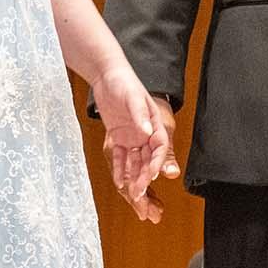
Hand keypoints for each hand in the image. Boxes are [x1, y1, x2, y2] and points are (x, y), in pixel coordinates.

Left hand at [93, 71, 180, 222]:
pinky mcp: (119, 137)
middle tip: (140, 191)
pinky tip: (119, 182)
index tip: (153, 174)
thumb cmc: (124, 82)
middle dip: (146, 175)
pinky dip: (120, 169)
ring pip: (136, 161)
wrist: (106, 75)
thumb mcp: (133, 97)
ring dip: (135, 176)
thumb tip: (146, 131)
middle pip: (148, 158)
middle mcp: (146, 132)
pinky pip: (121, 156)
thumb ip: (140, 114)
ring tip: (132, 193)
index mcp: (155, 123)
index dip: (158, 161)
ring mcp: (133, 136)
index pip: (160, 146)